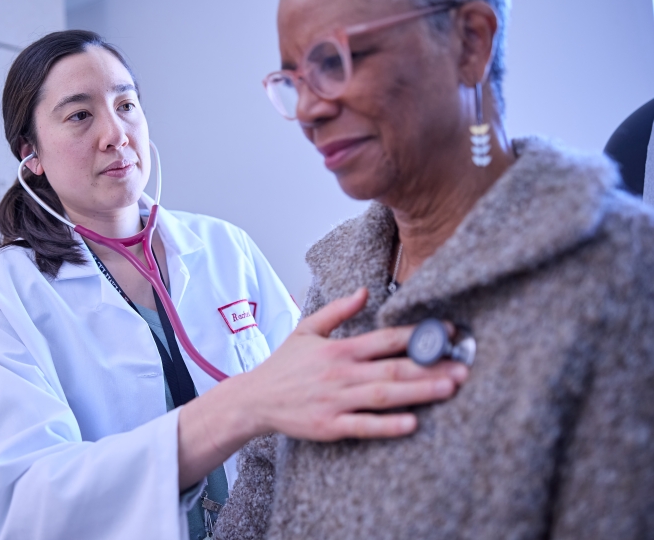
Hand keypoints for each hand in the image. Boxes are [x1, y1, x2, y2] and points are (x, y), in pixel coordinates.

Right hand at [236, 287, 466, 441]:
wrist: (255, 399)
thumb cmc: (284, 365)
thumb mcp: (306, 329)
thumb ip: (338, 311)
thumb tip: (365, 291)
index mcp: (339, 348)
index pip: (386, 338)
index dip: (419, 335)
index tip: (448, 333)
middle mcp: (341, 373)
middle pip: (393, 367)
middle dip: (431, 366)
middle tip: (463, 367)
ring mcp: (336, 401)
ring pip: (384, 395)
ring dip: (419, 391)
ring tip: (449, 388)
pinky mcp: (330, 426)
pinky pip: (364, 426)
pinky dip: (388, 425)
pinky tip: (412, 423)